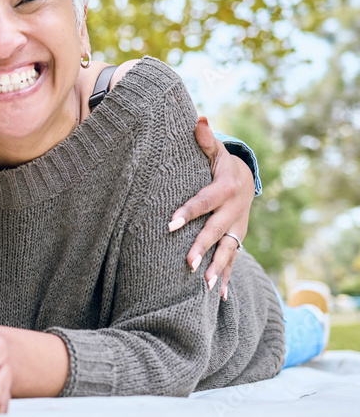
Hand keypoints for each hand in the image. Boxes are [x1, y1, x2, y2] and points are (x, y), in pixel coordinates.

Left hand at [168, 117, 252, 298]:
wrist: (246, 180)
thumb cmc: (221, 165)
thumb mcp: (215, 152)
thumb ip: (205, 140)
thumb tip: (199, 118)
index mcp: (225, 189)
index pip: (203, 202)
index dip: (188, 212)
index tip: (170, 224)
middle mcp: (234, 212)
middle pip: (216, 231)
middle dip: (203, 248)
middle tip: (188, 264)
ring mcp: (238, 228)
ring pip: (228, 251)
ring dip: (218, 269)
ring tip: (206, 287)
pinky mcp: (237, 239)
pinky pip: (234, 261)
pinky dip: (229, 279)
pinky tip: (221, 298)